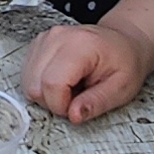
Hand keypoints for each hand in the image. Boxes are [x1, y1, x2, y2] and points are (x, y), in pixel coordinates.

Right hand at [23, 20, 152, 124]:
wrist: (124, 42)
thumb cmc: (125, 62)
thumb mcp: (121, 88)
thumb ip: (96, 103)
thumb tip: (73, 116)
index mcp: (81, 45)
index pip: (52, 84)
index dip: (61, 105)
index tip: (77, 107)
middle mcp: (58, 37)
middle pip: (34, 85)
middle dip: (53, 101)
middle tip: (77, 97)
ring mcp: (46, 38)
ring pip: (28, 82)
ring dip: (46, 93)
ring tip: (72, 87)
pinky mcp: (39, 44)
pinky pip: (28, 75)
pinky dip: (42, 84)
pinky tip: (62, 80)